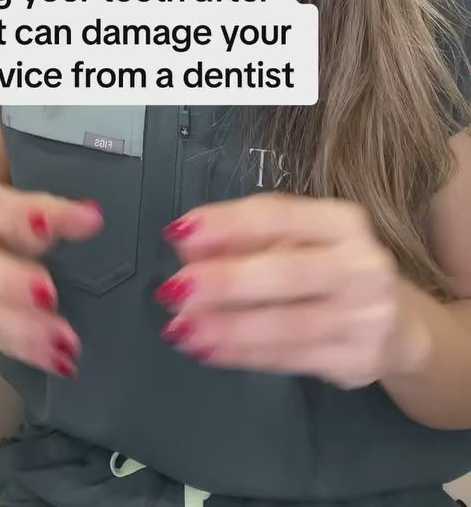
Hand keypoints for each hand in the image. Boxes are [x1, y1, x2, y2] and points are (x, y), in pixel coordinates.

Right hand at [0, 178, 103, 377]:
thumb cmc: (29, 199)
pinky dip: (23, 349)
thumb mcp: (43, 187)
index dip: (34, 214)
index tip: (90, 222)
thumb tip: (96, 215)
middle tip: (49, 296)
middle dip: (7, 280)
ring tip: (65, 344)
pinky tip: (59, 361)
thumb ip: (64, 192)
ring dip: (18, 327)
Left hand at [155, 193, 429, 388]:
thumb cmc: (333, 270)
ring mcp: (365, 317)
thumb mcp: (299, 242)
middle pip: (286, 272)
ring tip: (181, 327)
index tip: (180, 232)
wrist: (401, 327)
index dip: (227, 223)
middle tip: (175, 288)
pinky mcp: (357, 362)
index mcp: (343, 221)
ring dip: (226, 327)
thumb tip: (187, 245)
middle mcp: (362, 265)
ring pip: (286, 323)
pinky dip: (244, 355)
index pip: (278, 215)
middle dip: (226, 281)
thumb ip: (246, 240)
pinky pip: (290, 358)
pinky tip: (210, 350)